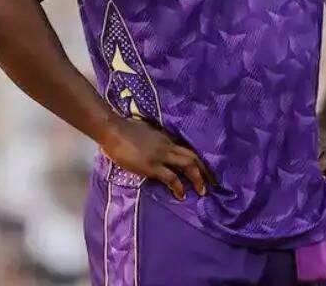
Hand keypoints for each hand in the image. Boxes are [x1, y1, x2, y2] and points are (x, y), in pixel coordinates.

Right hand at [99, 117, 214, 199]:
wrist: (113, 130)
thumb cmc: (123, 129)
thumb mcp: (145, 130)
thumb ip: (153, 138)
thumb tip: (153, 145)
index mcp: (166, 137)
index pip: (188, 148)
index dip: (198, 159)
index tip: (206, 169)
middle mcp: (168, 145)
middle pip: (194, 156)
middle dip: (205, 170)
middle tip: (213, 182)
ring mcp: (161, 155)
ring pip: (188, 165)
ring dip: (198, 178)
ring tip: (202, 191)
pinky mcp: (152, 166)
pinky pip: (171, 178)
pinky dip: (179, 187)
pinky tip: (181, 195)